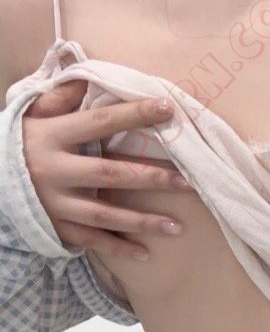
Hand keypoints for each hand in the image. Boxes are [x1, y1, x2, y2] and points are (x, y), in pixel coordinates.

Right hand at [22, 79, 193, 260]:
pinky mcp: (56, 227)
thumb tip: (91, 77)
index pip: (100, 123)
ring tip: (177, 226)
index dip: (134, 114)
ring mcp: (56, 203)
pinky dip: (117, 248)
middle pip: (111, 174)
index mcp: (53, 136)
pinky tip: (145, 253)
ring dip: (142, 221)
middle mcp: (55, 170)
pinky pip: (91, 240)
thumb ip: (61, 98)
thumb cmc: (20, 142)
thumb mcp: (34, 115)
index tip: (168, 109)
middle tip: (187, 181)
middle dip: (151, 178)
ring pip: (105, 214)